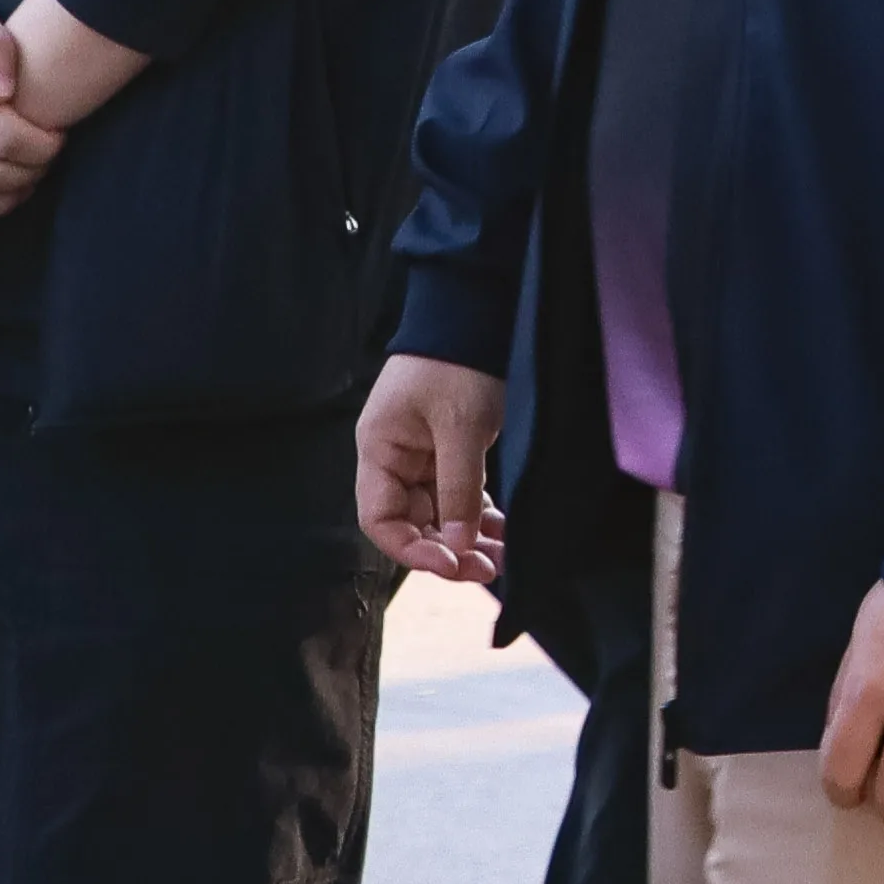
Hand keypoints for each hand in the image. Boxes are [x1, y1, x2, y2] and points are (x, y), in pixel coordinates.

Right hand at [357, 357, 510, 586]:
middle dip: (448, 550)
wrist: (476, 312)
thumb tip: (459, 546)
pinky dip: (480, 516)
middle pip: (413, 522)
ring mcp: (423, 456)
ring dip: (468, 538)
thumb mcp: (460, 427)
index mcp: (379, 451)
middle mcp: (395, 458)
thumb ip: (458, 489)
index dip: (412, 549)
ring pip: (441, 514)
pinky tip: (504, 534)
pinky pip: (461, 495)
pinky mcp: (451, 450)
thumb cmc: (457, 363)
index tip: (450, 562)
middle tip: (487, 570)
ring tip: (502, 559)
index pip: (380, 519)